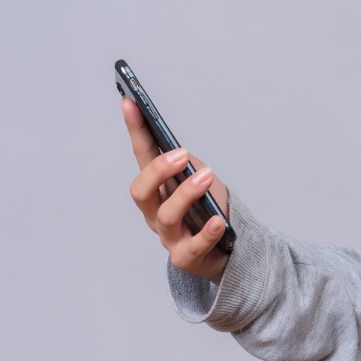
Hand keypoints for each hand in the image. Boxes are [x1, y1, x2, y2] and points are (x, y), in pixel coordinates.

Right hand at [123, 98, 231, 282]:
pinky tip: (218, 221)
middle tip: (180, 155)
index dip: (135, 130)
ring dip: (186, 194)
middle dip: (157, 171)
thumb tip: (178, 153)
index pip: (141, 156)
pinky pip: (194, 246)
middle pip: (141, 192)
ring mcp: (169, 237)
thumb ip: (188, 166)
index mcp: (157, 189)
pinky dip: (207, 232)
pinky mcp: (186, 258)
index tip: (130, 102)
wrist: (229, 249)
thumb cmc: (210, 210)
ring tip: (206, 178)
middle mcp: (155, 213)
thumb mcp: (201, 180)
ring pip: (166, 216)